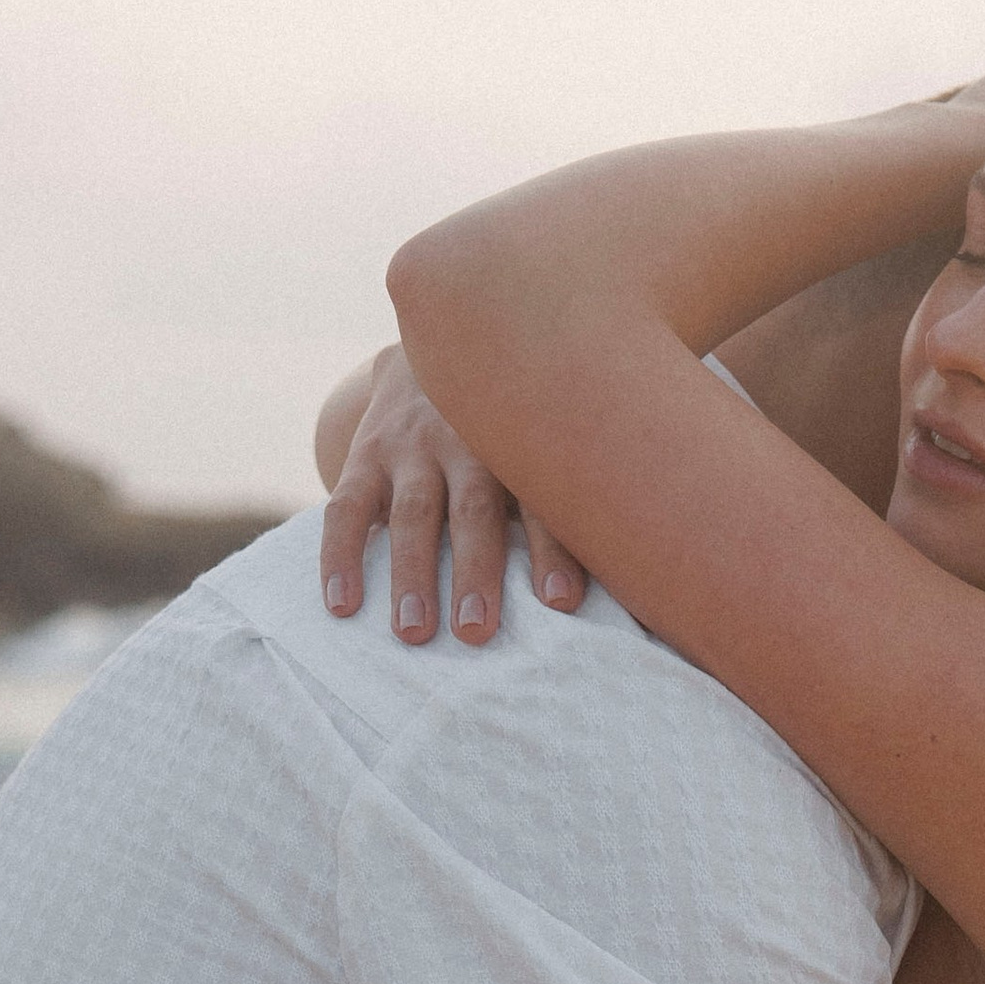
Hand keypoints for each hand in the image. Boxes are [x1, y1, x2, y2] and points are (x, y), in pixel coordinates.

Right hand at [317, 345, 583, 644]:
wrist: (441, 349)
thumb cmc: (518, 426)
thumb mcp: (550, 439)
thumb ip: (582, 492)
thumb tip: (644, 572)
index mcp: (525, 442)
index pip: (542, 500)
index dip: (553, 549)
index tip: (562, 603)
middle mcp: (468, 439)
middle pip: (473, 510)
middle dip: (475, 571)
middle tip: (476, 633)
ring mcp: (413, 446)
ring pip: (412, 513)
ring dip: (412, 574)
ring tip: (414, 634)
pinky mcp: (366, 453)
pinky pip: (348, 507)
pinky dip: (340, 556)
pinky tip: (341, 607)